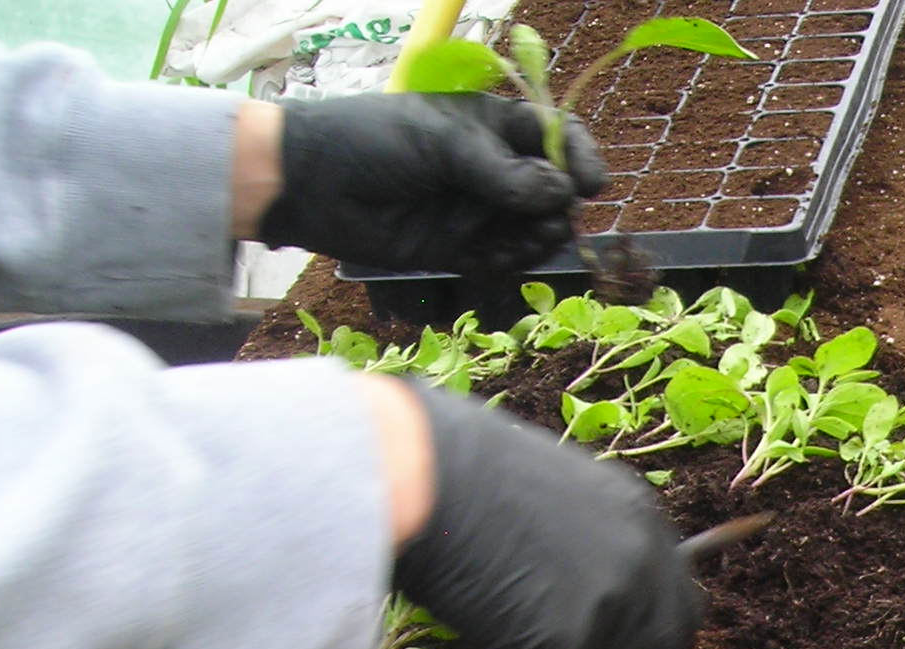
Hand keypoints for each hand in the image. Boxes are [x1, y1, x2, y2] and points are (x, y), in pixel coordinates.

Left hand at [256, 95, 607, 274]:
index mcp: (490, 126)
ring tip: (514, 244)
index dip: (579, 157)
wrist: (314, 185)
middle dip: (558, 209)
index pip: (554, 136)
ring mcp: (478, 210)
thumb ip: (502, 171)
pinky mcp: (461, 250)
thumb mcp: (442, 143)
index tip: (591, 184)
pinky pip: (504, 262)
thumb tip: (560, 194)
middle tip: (545, 221)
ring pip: (535, 231)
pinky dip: (505, 265)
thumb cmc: (372, 141)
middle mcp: (492, 168)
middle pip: (554, 191)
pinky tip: (483, 261)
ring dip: (535, 241)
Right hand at [390, 386, 698, 648]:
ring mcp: (611, 610)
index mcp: (645, 522)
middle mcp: (642, 567)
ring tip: (505, 638)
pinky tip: (484, 648)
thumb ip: (600, 550)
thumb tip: (601, 610)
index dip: (650, 639)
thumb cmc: (465, 474)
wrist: (422, 474)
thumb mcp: (562, 495)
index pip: (683, 609)